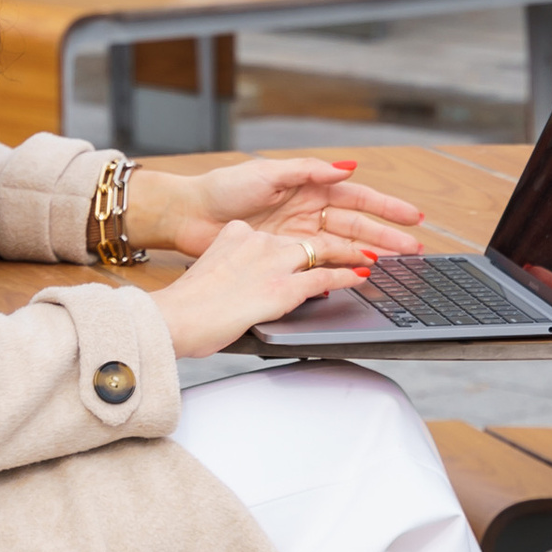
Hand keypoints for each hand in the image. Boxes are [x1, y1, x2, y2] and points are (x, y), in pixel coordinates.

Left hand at [139, 155, 421, 266]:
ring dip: (368, 255)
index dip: (386, 207)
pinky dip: (337, 271)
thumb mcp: (268, 172)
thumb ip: (308, 170)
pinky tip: (356, 277)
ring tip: (394, 266)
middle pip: (356, 226)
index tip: (412, 217)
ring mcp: (298, 235)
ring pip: (343, 247)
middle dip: (387, 237)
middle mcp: (308, 211)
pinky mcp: (284, 257)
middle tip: (414, 250)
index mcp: (309, 186)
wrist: (190, 215)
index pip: (357, 196)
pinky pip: (318, 265)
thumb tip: (346, 167)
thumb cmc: (225, 187)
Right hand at [153, 213, 377, 359]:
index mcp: (240, 234)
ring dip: (353, 252)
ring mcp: (273, 262)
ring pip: (323, 250)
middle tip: (365, 240)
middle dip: (341, 239)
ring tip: (375, 255)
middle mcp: (260, 241)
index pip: (280, 233)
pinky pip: (325, 277)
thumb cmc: (187, 305)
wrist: (175, 318)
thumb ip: (232, 264)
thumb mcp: (211, 269)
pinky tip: (360, 275)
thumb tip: (244, 278)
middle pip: (308, 236)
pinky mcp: (283, 286)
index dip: (300, 242)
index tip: (311, 248)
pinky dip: (346, 275)